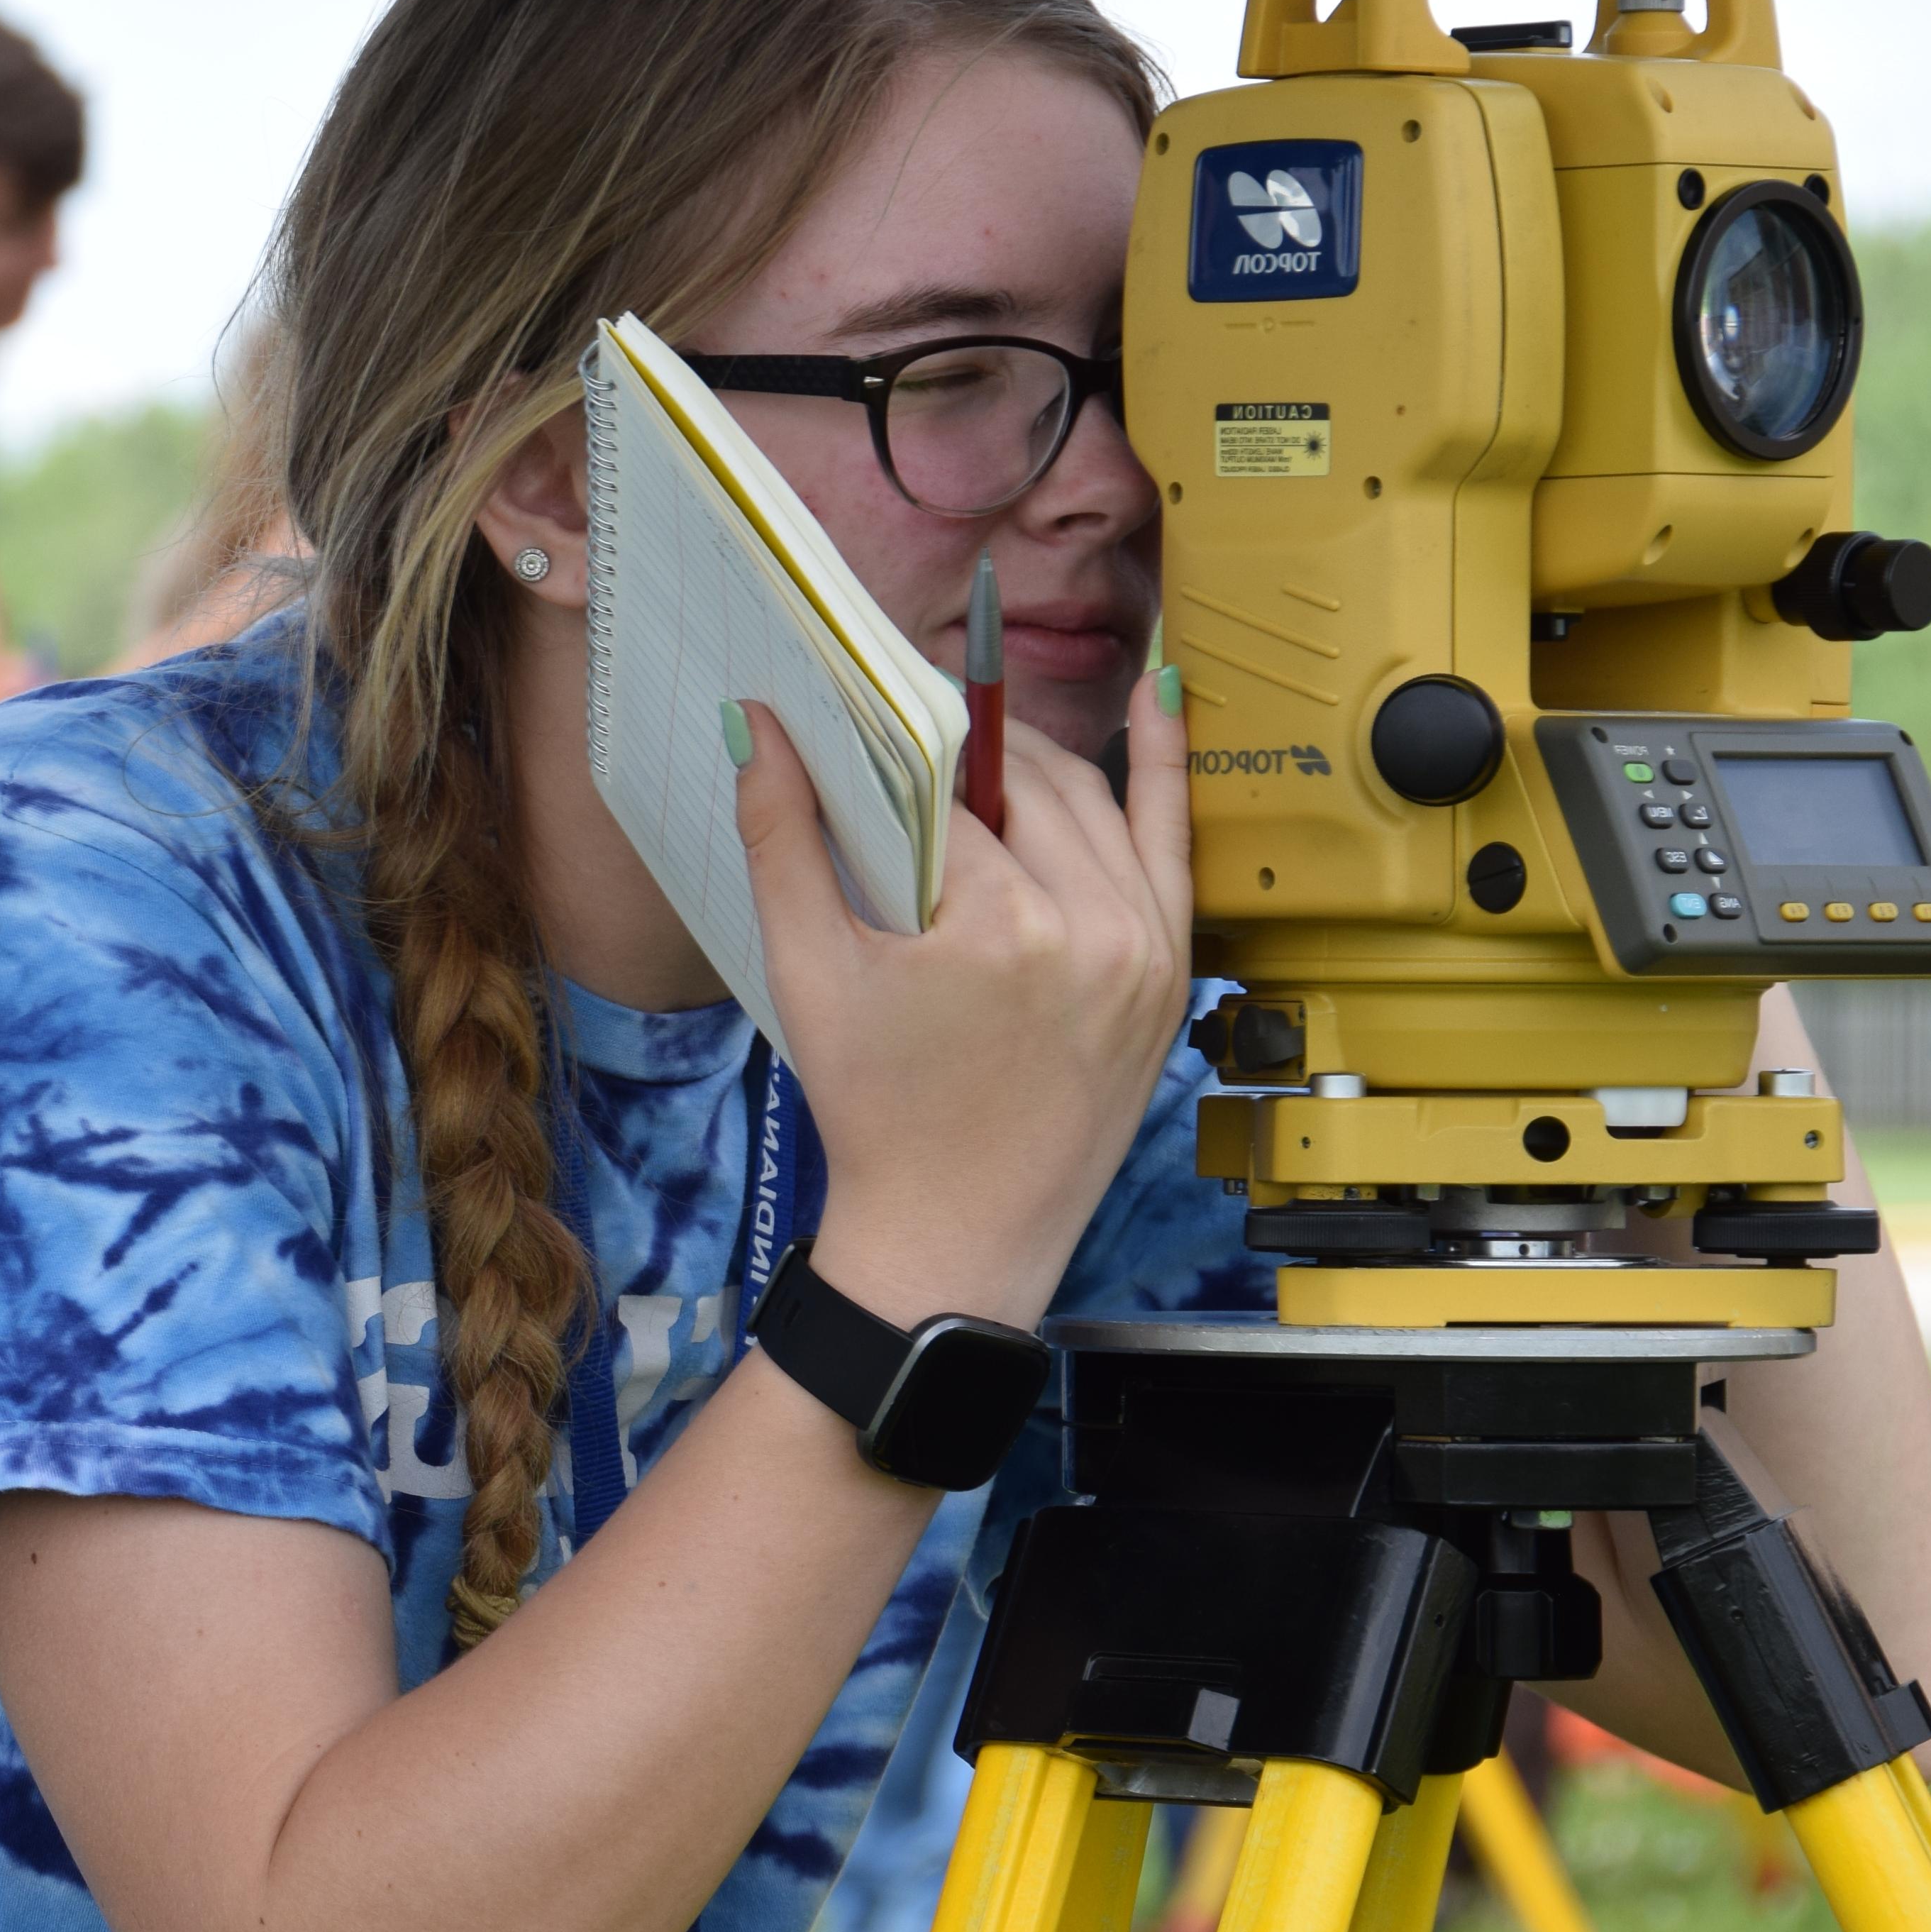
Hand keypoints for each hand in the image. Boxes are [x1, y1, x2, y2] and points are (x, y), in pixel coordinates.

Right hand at [736, 671, 1190, 1326]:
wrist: (954, 1236)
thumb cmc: (875, 1113)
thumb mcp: (809, 972)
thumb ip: (782, 838)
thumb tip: (757, 724)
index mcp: (1002, 924)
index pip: (949, 787)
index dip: (901, 751)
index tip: (871, 722)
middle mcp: (1095, 928)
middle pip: (1028, 782)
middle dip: (969, 752)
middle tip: (916, 737)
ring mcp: (1148, 952)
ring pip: (1095, 803)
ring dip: (1039, 763)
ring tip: (985, 745)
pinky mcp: (1172, 973)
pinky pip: (1173, 846)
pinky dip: (1163, 770)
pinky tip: (1162, 695)